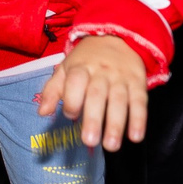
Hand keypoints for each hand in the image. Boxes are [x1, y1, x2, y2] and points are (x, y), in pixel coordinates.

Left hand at [35, 36, 148, 151]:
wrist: (117, 37)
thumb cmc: (86, 60)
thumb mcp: (66, 69)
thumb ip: (53, 90)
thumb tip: (42, 113)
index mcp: (80, 67)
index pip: (75, 82)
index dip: (72, 99)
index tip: (71, 115)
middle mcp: (101, 73)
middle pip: (96, 95)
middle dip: (93, 119)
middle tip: (89, 141)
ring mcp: (121, 78)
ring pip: (119, 100)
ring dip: (116, 124)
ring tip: (111, 146)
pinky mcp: (138, 83)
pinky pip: (140, 102)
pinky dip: (139, 119)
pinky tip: (136, 137)